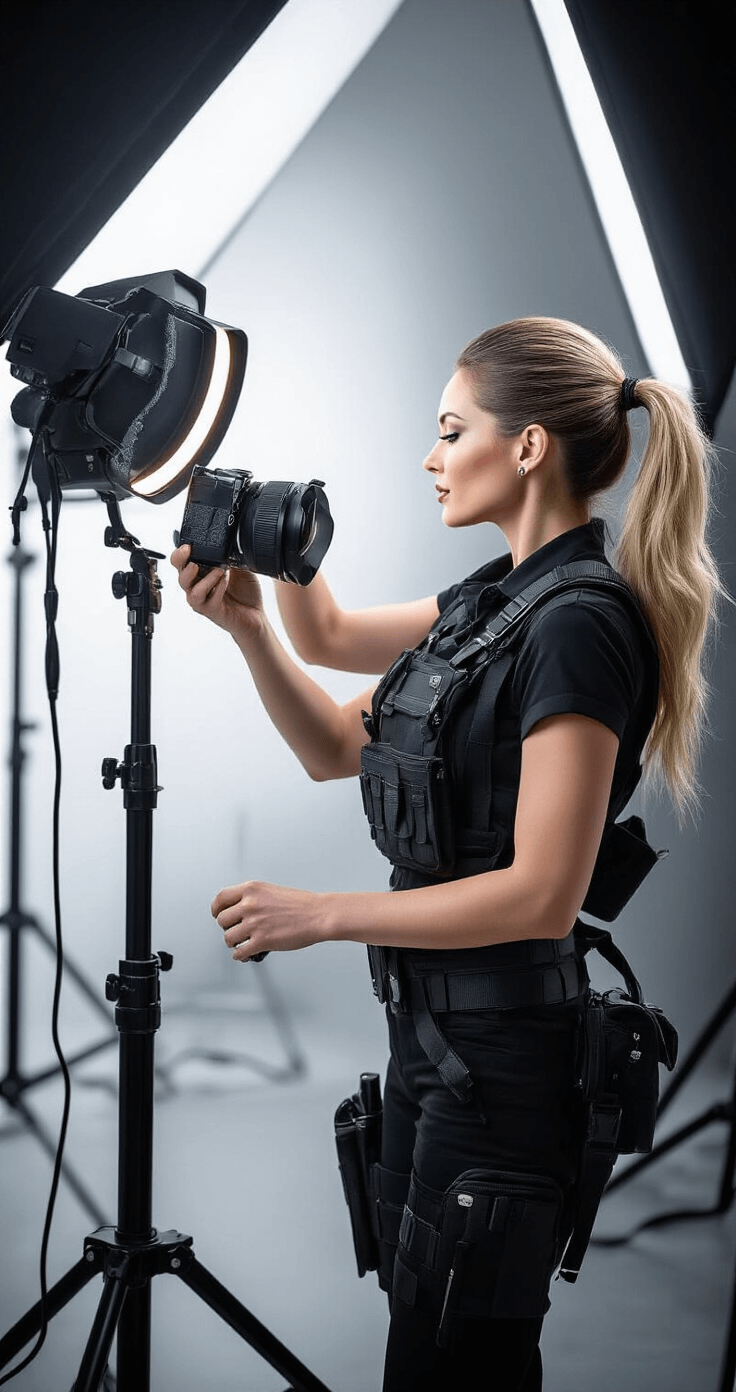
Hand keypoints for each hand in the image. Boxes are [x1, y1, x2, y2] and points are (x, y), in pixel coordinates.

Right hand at [170, 544, 263, 640]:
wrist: (256, 616)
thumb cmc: (245, 594)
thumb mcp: (239, 568)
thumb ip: (230, 557)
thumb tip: (226, 544)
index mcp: (202, 575)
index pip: (183, 563)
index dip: (180, 554)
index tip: (187, 545)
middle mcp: (198, 587)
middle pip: (180, 575)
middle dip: (182, 561)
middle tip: (190, 552)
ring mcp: (203, 601)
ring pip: (191, 590)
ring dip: (204, 578)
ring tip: (218, 570)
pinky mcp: (212, 611)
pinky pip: (207, 601)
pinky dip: (216, 589)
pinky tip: (225, 582)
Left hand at [211, 880, 328, 958]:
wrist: (318, 915)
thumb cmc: (300, 904)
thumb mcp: (271, 891)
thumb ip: (252, 898)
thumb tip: (237, 911)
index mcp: (251, 889)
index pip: (221, 898)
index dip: (216, 909)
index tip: (217, 914)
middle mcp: (250, 904)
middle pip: (222, 920)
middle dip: (228, 927)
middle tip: (235, 930)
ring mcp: (254, 923)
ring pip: (228, 938)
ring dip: (234, 943)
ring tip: (242, 943)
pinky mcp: (261, 941)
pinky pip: (240, 952)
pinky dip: (240, 955)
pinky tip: (246, 953)